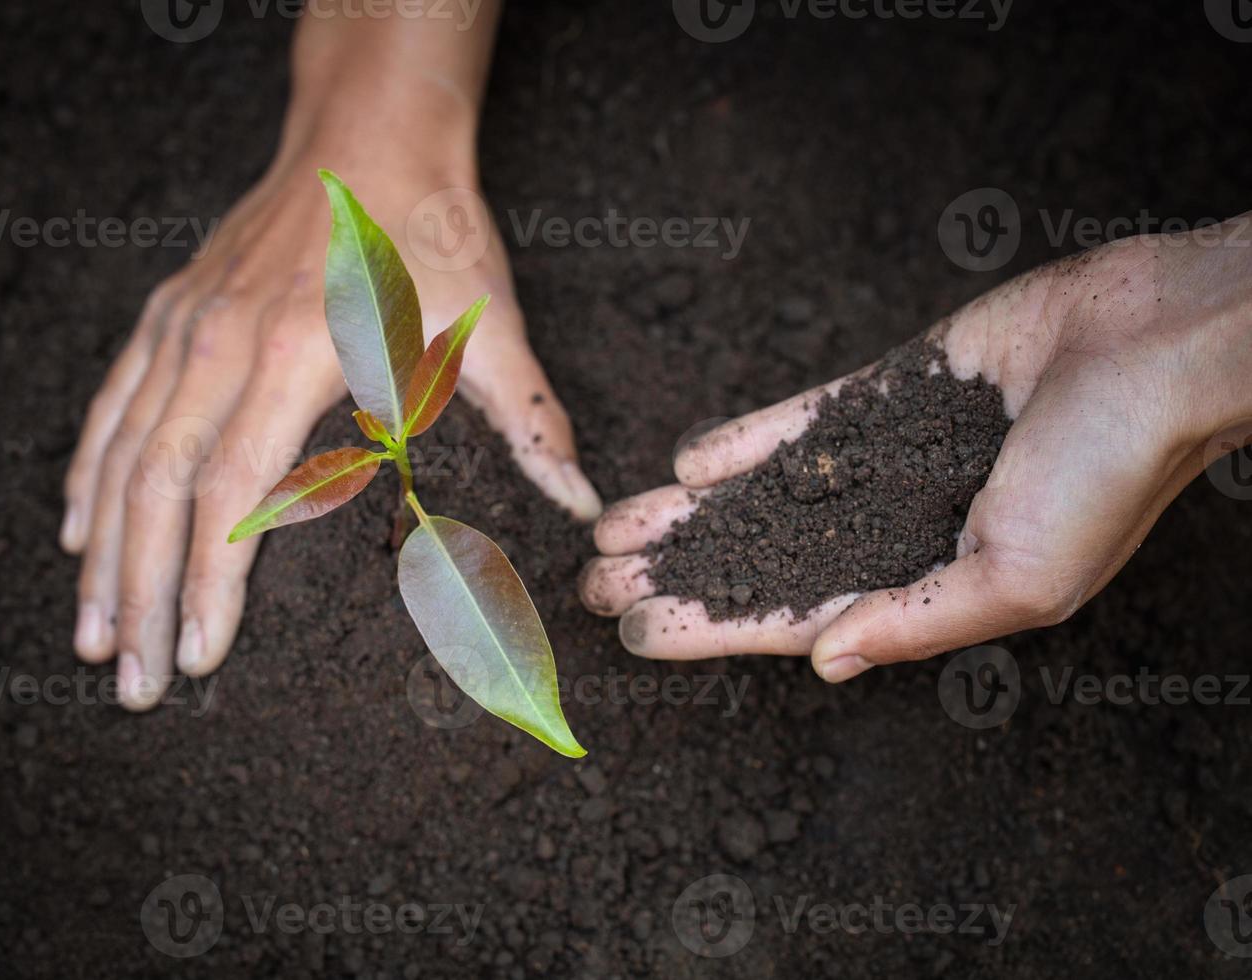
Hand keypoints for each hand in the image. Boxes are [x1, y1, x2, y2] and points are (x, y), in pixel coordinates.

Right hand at [60, 125, 599, 709]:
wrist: (369, 132)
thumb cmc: (431, 229)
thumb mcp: (492, 322)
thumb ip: (531, 419)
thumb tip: (582, 502)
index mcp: (297, 355)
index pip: (232, 496)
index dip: (210, 587)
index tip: (202, 658)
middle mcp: (222, 343)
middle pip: (158, 493)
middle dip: (144, 598)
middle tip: (137, 682)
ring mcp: (184, 326)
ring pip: (120, 458)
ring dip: (103, 555)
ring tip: (94, 637)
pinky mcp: (168, 312)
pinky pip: (110, 406)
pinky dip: (87, 474)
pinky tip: (77, 532)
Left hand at [581, 216, 1251, 681]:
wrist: (1156, 341)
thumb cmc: (1109, 470)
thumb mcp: (1018, 576)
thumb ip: (916, 620)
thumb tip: (828, 663)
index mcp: (931, 584)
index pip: (798, 617)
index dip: (714, 628)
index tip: (636, 634)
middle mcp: (901, 526)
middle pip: (765, 558)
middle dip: (681, 573)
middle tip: (594, 583)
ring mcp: (892, 456)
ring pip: (770, 493)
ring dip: (694, 512)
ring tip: (614, 526)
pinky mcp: (892, 387)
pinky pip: (804, 422)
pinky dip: (749, 445)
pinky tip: (688, 464)